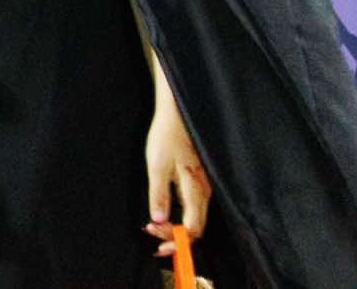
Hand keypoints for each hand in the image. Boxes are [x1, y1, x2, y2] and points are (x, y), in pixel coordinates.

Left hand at [143, 56, 209, 253]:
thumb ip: (158, 194)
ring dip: (176, 227)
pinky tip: (165, 212)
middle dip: (176, 238)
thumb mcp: (156, 165)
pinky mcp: (198, 180)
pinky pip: (193, 206)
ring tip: (154, 228)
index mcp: (196, 190)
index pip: (192, 229)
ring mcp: (203, 186)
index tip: (156, 242)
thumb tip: (157, 220)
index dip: (175, 239)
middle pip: (195, 227)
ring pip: (194, 217)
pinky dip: (179, 215)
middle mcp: (204, 192)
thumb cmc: (166, 136)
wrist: (177, 114)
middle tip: (153, 239)